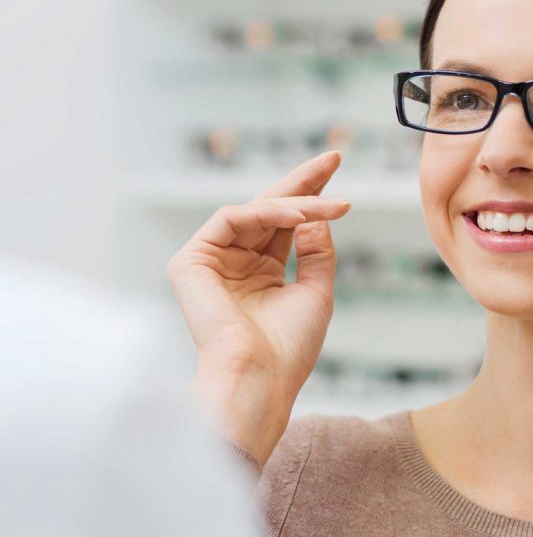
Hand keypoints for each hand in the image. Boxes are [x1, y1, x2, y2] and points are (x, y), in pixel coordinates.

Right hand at [166, 151, 350, 464]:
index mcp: (262, 272)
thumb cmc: (288, 348)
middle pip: (270, 208)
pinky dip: (265, 213)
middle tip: (334, 158)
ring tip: (329, 205)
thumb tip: (315, 215)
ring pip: (255, 211)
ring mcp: (212, 261)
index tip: (338, 168)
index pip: (286, 223)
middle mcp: (236, 262)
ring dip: (296, 202)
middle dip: (303, 182)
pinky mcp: (190, 262)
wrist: (259, 378)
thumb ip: (317, 250)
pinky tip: (297, 217)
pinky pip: (230, 218)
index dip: (312, 195)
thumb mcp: (317, 291)